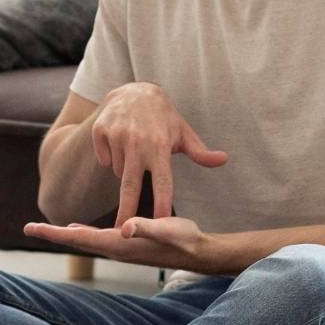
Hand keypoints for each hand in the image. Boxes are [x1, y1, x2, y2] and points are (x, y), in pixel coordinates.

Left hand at [23, 214, 229, 273]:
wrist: (198, 253)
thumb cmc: (183, 239)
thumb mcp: (166, 228)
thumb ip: (145, 227)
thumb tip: (124, 227)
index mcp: (118, 244)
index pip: (78, 237)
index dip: (54, 231)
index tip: (30, 227)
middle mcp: (116, 249)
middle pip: (77, 240)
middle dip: (53, 233)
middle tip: (28, 227)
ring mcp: (121, 249)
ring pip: (86, 241)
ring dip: (66, 234)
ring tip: (50, 229)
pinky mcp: (128, 246)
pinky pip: (97, 240)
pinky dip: (83, 233)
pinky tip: (80, 229)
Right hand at [89, 82, 227, 228]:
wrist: (134, 91)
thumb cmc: (164, 118)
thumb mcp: (183, 132)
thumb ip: (200, 152)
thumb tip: (223, 159)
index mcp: (159, 146)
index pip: (162, 182)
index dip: (162, 204)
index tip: (161, 224)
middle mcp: (137, 143)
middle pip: (130, 186)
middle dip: (126, 212)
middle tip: (122, 234)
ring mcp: (117, 136)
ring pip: (119, 172)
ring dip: (126, 172)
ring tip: (136, 152)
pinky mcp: (100, 132)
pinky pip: (105, 159)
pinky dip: (111, 158)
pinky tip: (121, 143)